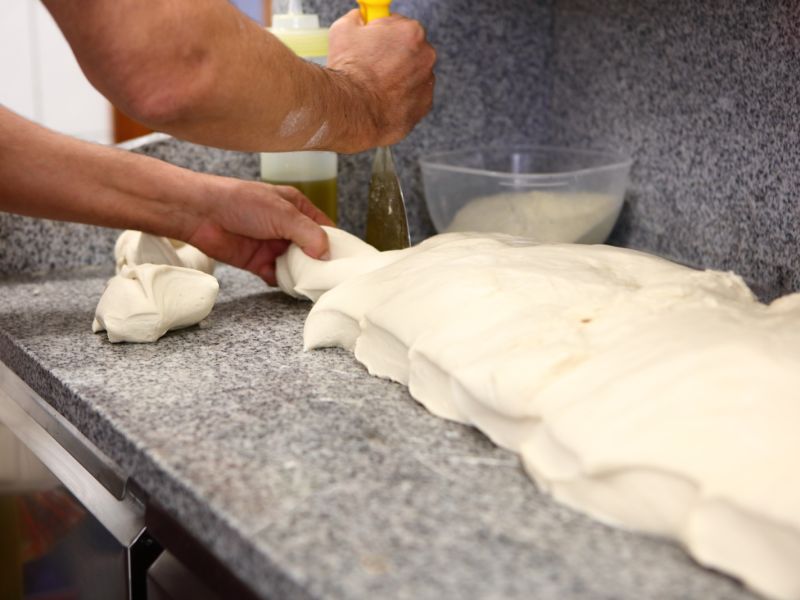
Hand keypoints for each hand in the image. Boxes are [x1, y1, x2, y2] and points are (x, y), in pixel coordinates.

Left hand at [182, 177, 332, 284]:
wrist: (200, 213)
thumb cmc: (240, 202)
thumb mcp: (283, 214)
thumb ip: (308, 234)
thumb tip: (326, 254)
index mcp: (297, 208)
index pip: (325, 228)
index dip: (336, 244)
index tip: (346, 261)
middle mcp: (287, 227)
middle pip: (312, 250)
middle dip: (319, 263)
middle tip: (330, 277)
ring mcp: (272, 245)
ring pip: (296, 265)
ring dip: (301, 274)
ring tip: (310, 283)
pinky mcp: (258, 262)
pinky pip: (277, 276)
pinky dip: (282, 282)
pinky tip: (286, 284)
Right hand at [328, 9, 436, 148]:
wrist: (350, 110)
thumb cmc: (348, 72)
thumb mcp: (344, 30)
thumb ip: (359, 19)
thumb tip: (360, 19)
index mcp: (411, 32)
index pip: (400, 25)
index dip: (384, 34)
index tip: (374, 42)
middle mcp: (426, 56)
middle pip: (411, 51)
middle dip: (393, 56)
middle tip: (371, 66)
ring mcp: (426, 83)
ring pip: (413, 76)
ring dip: (398, 78)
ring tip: (374, 85)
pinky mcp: (424, 107)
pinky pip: (414, 98)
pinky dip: (401, 99)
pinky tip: (382, 98)